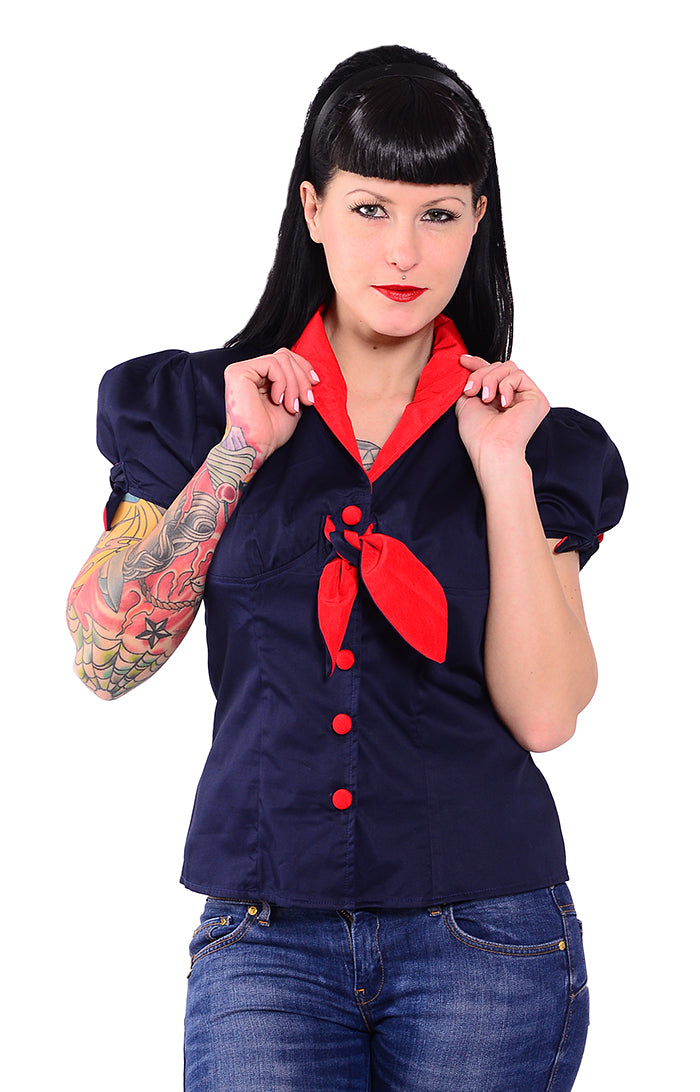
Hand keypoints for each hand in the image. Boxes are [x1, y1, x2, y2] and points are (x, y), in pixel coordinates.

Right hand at [222, 349, 318, 465]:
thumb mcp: (293, 400)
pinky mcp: (238, 372)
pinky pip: (272, 364)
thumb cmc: (272, 431)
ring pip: (281, 359)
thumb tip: (309, 369)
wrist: (258, 446)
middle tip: (306, 401)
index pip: (285, 357)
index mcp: (260, 376)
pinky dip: (282, 382)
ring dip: (294, 384)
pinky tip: (278, 401)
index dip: (303, 367)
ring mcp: (241, 370)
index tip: (315, 384)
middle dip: (301, 377)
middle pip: (285, 355)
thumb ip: (297, 382)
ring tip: (292, 406)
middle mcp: (249, 370)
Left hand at [455, 355, 548, 471]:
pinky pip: (519, 375)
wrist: (490, 448)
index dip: (478, 364)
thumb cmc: (478, 433)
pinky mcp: (537, 398)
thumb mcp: (466, 401)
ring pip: (508, 368)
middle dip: (481, 374)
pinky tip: (503, 404)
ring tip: (485, 398)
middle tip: (470, 391)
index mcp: (497, 399)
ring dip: (491, 379)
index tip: (463, 360)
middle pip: (499, 367)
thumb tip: (468, 363)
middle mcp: (513, 397)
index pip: (492, 373)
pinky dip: (505, 386)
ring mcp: (526, 397)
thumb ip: (471, 382)